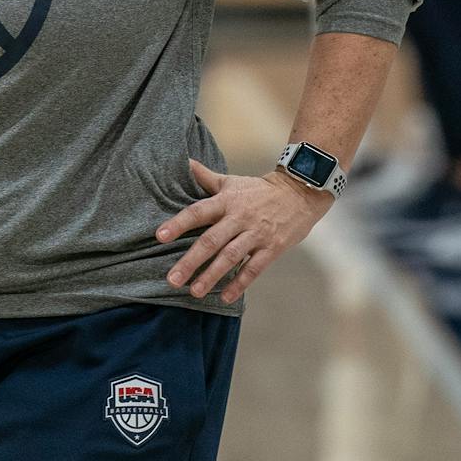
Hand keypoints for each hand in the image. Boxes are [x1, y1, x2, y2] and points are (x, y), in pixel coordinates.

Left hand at [157, 159, 331, 304]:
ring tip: (195, 292)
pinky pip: (254, 268)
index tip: (160, 236)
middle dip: (191, 261)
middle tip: (173, 280)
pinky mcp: (272, 248)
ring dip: (212, 276)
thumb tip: (183, 162)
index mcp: (226, 201)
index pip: (198, 211)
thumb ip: (205, 177)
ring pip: (231, 257)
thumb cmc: (258, 191)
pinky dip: (240, 283)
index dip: (179, 223)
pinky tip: (226, 297)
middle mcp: (240, 217)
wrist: (299, 193)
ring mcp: (257, 234)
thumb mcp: (231, 182)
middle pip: (212, 240)